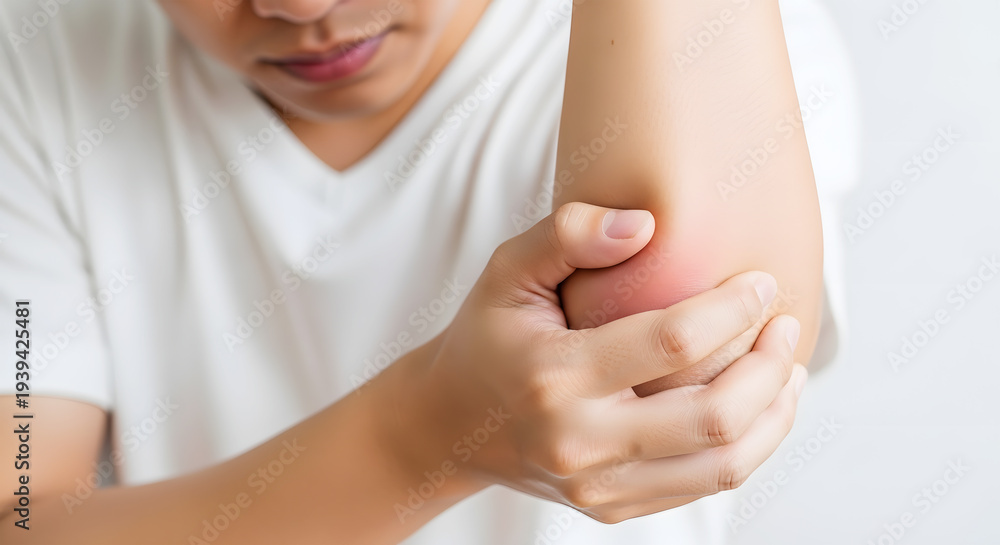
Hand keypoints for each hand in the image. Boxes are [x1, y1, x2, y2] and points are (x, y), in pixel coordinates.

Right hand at [383, 203, 805, 522]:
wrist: (450, 424)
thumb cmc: (486, 336)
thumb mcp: (508, 271)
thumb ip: (568, 234)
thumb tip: (647, 223)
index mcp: (554, 375)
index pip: (672, 342)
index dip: (732, 309)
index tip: (760, 283)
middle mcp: (578, 442)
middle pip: (713, 416)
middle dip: (768, 365)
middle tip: (784, 325)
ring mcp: (596, 487)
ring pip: (722, 465)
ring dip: (773, 415)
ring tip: (788, 368)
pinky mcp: (611, 510)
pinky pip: (703, 486)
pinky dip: (748, 447)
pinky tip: (758, 408)